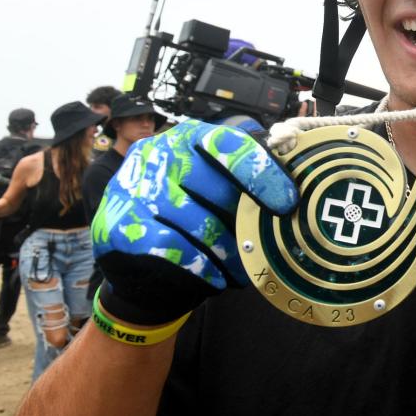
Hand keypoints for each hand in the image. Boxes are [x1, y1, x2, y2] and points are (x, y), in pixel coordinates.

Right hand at [92, 120, 297, 324]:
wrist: (140, 254)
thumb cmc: (192, 214)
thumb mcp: (218, 187)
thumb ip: (248, 181)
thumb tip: (297, 194)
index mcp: (190, 137)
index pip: (229, 144)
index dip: (262, 172)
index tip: (288, 202)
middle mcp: (158, 154)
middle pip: (218, 190)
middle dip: (248, 224)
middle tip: (269, 246)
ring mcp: (134, 188)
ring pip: (199, 225)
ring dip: (229, 254)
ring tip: (245, 269)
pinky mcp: (119, 224)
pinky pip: (173, 249)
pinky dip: (202, 267)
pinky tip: (217, 277)